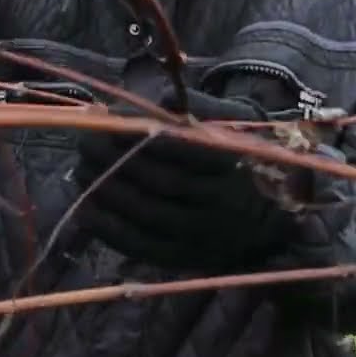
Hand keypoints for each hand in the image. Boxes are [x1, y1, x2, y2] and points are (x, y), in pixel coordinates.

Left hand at [73, 83, 299, 272]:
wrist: (276, 212)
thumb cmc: (242, 152)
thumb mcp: (233, 121)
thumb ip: (196, 105)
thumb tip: (155, 98)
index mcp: (232, 161)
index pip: (177, 146)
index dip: (137, 132)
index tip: (107, 119)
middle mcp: (220, 201)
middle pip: (158, 180)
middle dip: (113, 160)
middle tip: (84, 142)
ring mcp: (203, 234)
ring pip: (146, 213)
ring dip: (106, 191)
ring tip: (79, 169)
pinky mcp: (187, 258)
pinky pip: (142, 245)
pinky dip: (109, 229)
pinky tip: (86, 208)